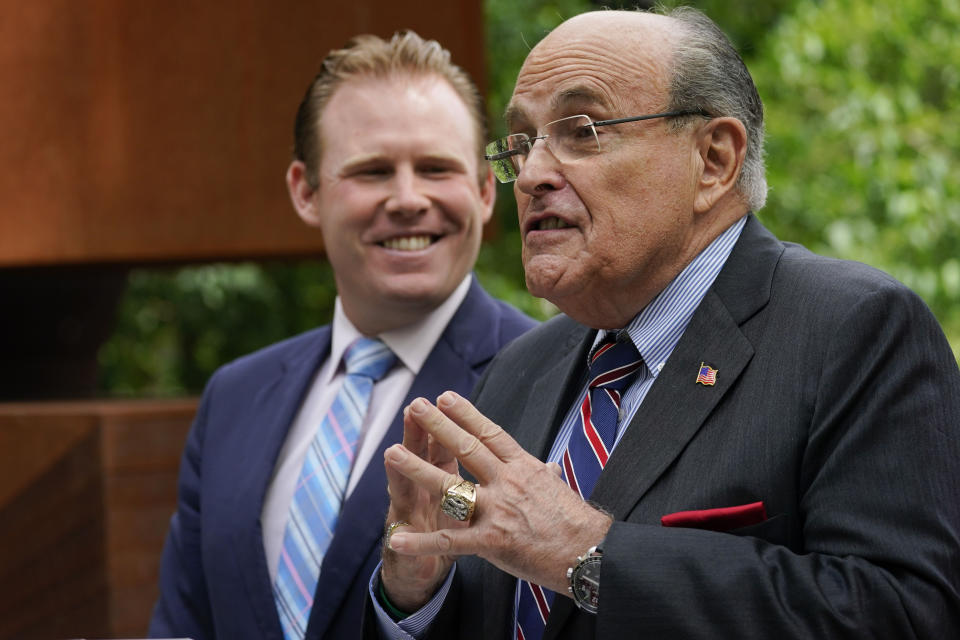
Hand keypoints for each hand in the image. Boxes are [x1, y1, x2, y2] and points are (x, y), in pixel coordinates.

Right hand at [380, 403, 468, 610]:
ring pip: (406, 490)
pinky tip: (398, 538)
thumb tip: (506, 453)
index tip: (448, 399)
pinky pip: (409, 545)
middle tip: (416, 409)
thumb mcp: (473, 506)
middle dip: (421, 434)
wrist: (422, 572)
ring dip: (400, 473)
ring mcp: (412, 517)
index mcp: (446, 479)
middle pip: (423, 458)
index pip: (449, 446)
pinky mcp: (407, 546)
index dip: (447, 426)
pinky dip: (408, 543)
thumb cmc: (454, 535)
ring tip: (391, 454)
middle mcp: (424, 491)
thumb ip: (484, 481)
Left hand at [385, 391, 611, 593]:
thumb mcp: (559, 489)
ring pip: (451, 487)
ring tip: (392, 452)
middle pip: (467, 448)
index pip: (490, 433)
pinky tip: (397, 538)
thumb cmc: (576, 522)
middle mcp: (508, 483)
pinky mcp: (492, 542)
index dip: (465, 414)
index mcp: (523, 467)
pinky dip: (421, 542)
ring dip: (418, 469)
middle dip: (438, 426)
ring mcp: (499, 511)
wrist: (591, 554)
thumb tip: (550, 468)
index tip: (445, 396)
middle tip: (416, 405)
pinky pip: (450, 541)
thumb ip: (545, 475)